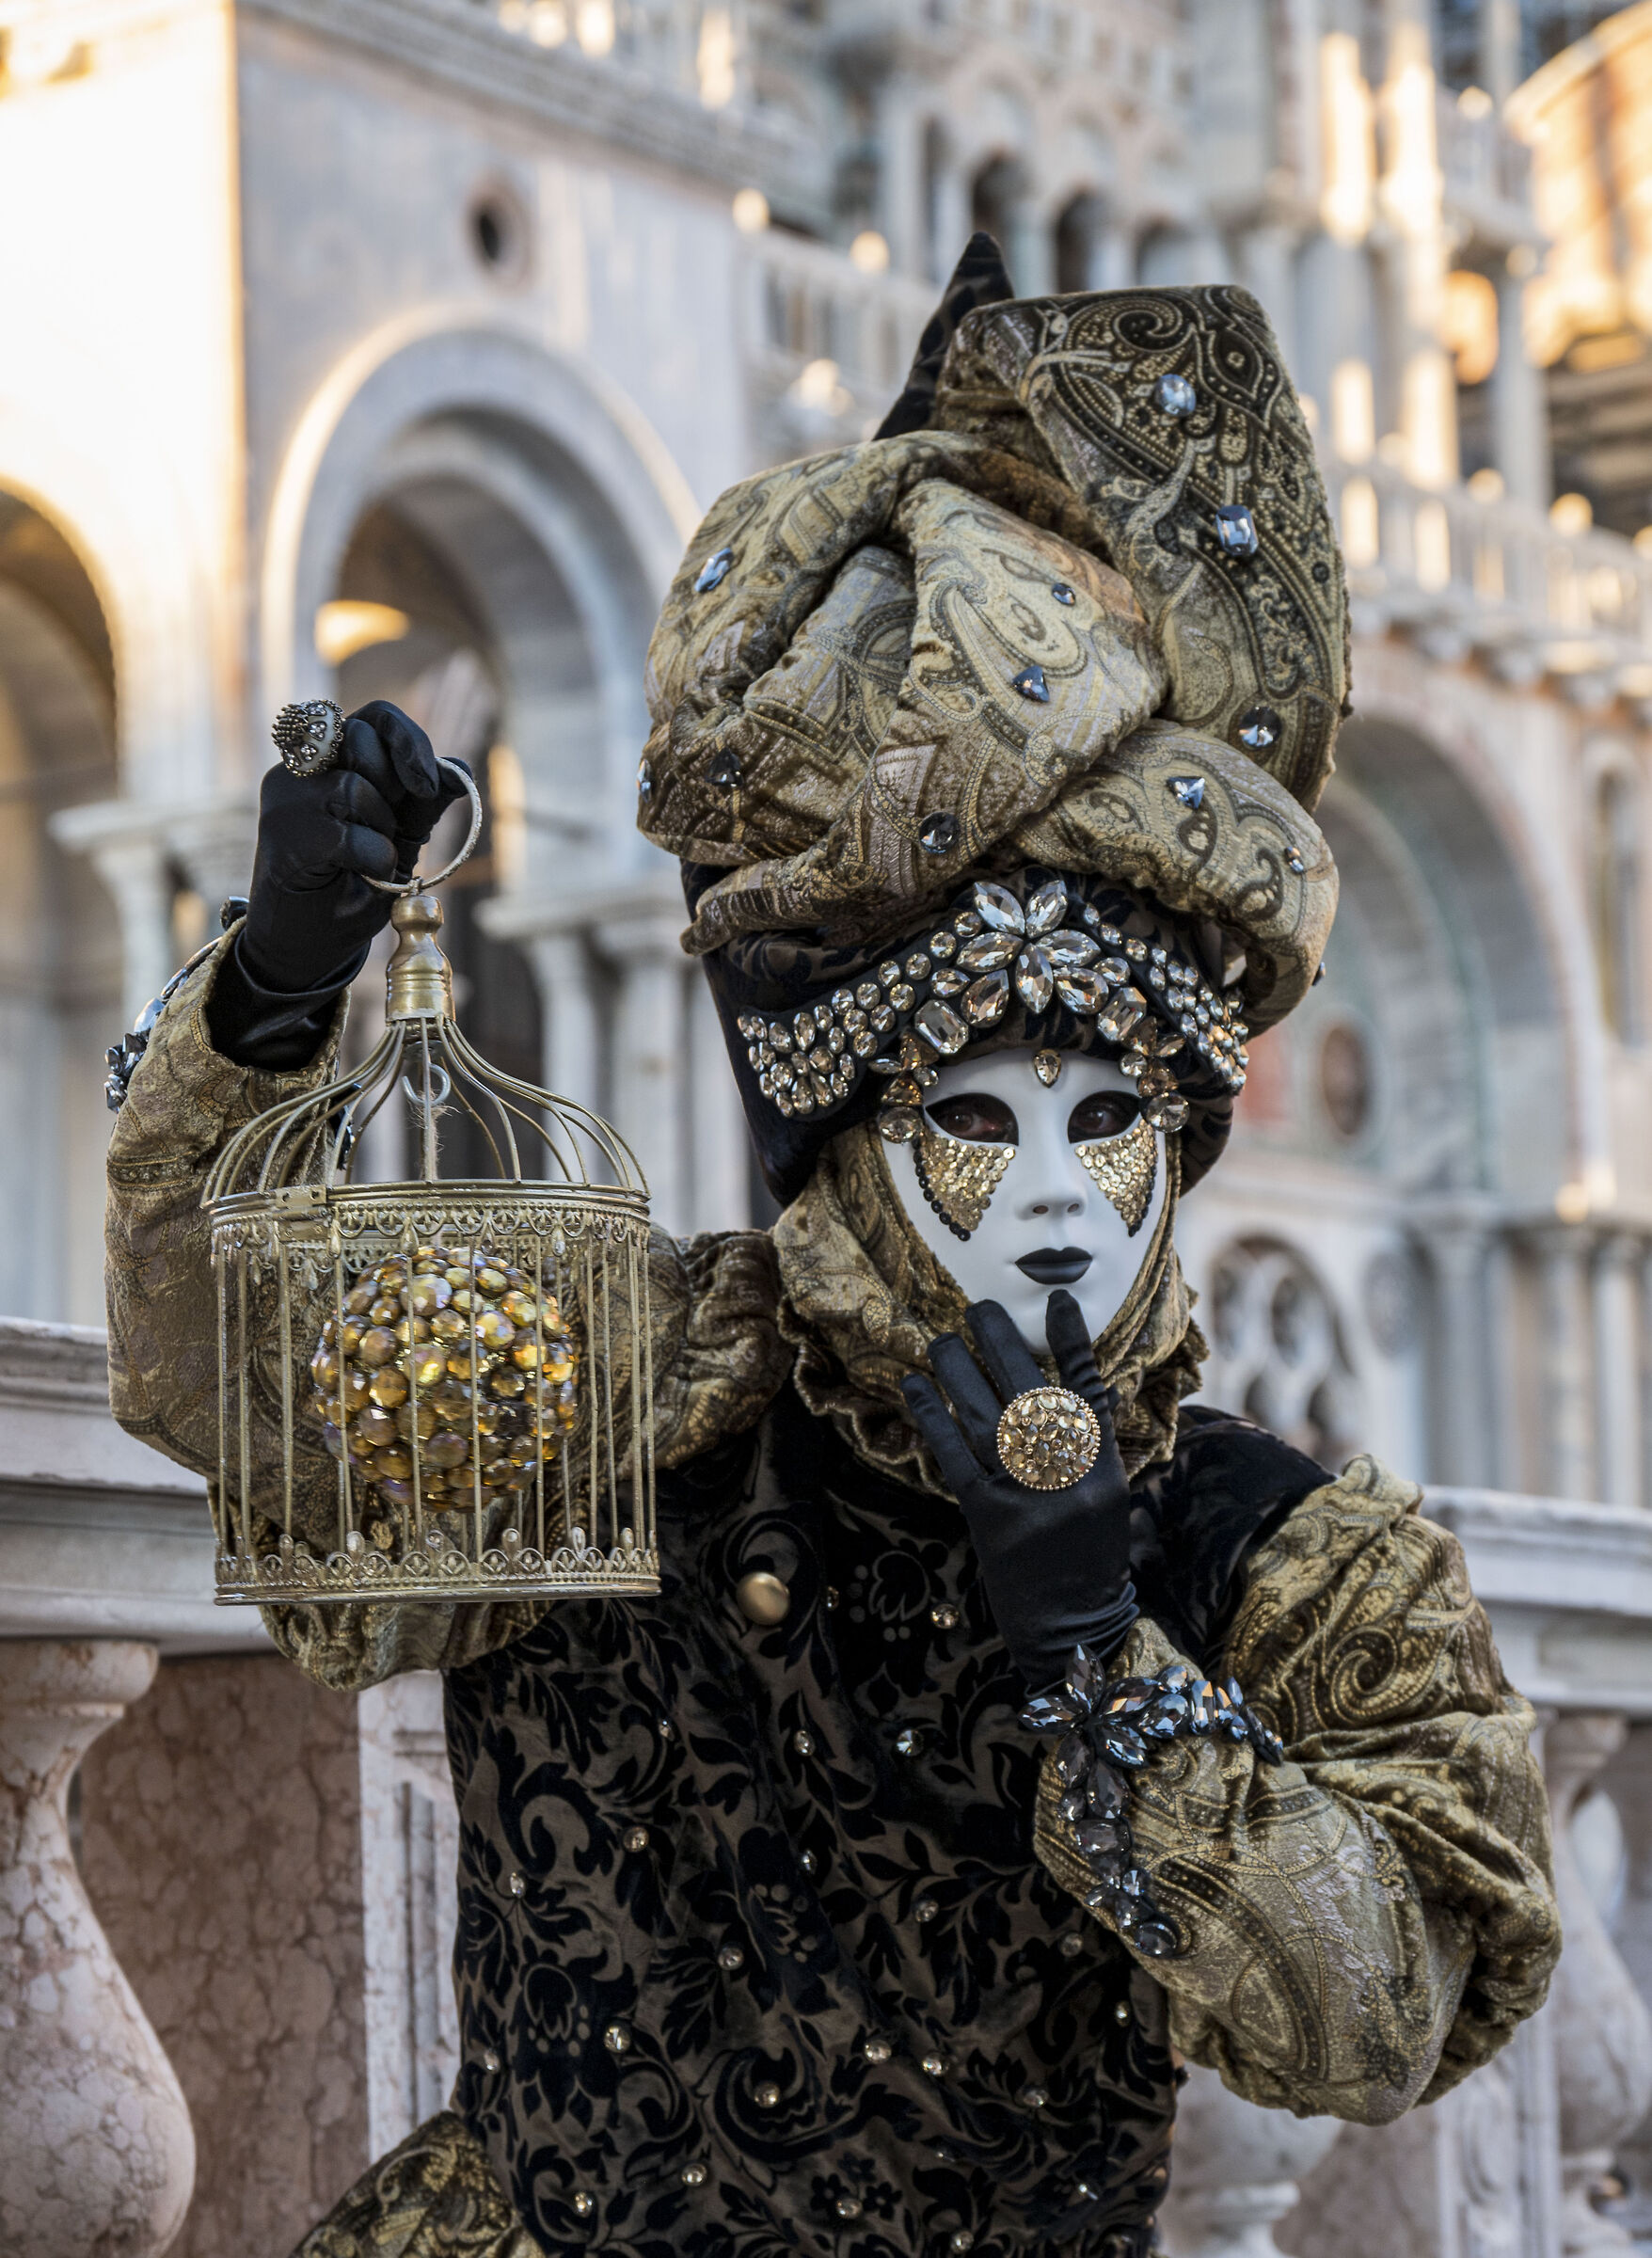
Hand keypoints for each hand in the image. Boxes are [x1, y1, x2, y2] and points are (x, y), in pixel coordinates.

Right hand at [239, 702, 468, 995]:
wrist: (308, 942)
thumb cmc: (353, 884)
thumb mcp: (399, 840)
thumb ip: (423, 806)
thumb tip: (459, 771)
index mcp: (333, 758)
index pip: (376, 716)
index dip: (409, 739)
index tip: (427, 783)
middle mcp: (303, 767)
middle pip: (361, 737)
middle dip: (394, 784)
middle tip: (391, 826)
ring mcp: (286, 796)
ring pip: (354, 787)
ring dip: (380, 830)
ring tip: (366, 858)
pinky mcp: (282, 832)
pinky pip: (348, 835)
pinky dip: (372, 860)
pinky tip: (360, 876)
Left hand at [901, 1290, 1135, 1692]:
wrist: (1070, 1629)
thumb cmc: (1089, 1557)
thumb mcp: (1109, 1497)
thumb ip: (1095, 1442)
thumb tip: (1084, 1383)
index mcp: (1105, 1470)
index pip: (1090, 1392)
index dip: (1075, 1343)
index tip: (1058, 1298)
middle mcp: (1069, 1480)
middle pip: (1033, 1395)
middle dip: (1004, 1346)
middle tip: (979, 1307)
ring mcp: (1027, 1500)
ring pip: (989, 1420)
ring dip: (959, 1375)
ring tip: (941, 1339)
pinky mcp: (987, 1519)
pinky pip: (955, 1458)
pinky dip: (933, 1419)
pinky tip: (915, 1387)